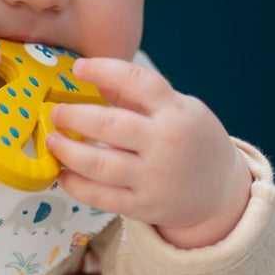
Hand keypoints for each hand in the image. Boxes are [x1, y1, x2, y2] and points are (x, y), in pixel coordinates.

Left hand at [47, 57, 251, 248]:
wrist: (221, 191)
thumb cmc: (192, 140)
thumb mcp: (178, 109)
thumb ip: (138, 96)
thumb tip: (96, 79)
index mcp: (176, 112)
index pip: (138, 81)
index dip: (104, 70)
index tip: (78, 68)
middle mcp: (165, 144)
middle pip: (110, 126)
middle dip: (75, 117)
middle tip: (56, 113)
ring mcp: (154, 178)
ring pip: (100, 164)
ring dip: (68, 151)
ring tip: (53, 141)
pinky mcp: (142, 206)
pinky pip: (101, 197)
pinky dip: (76, 185)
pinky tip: (62, 172)